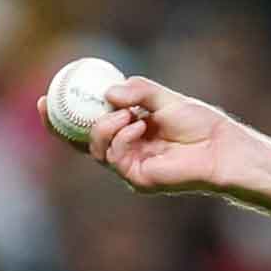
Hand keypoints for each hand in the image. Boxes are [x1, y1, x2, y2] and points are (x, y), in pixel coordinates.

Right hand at [37, 76, 245, 193]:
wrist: (223, 147)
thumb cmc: (201, 124)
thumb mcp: (165, 98)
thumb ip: (138, 92)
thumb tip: (107, 93)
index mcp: (129, 131)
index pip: (89, 124)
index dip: (64, 114)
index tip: (48, 94)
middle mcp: (126, 150)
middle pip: (81, 143)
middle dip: (60, 125)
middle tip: (52, 102)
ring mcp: (130, 166)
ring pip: (95, 148)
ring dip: (106, 126)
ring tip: (130, 115)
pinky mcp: (138, 179)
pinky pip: (114, 158)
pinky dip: (121, 138)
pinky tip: (138, 126)